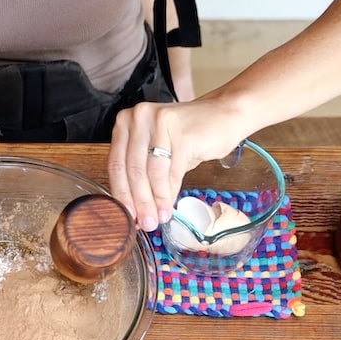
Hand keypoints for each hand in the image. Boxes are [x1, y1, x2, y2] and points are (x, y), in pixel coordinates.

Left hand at [107, 97, 243, 231]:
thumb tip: (135, 211)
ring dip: (155, 200)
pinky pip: (172, 170)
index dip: (120, 194)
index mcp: (125, 122)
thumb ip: (143, 174)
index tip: (125, 216)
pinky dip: (169, 192)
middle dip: (138, 201)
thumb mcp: (158, 151)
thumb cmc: (188, 136)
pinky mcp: (182, 133)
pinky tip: (169, 206)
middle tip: (144, 223)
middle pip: (132, 169)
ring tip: (158, 218)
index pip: (116, 164)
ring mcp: (160, 122)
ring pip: (151, 172)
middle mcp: (139, 117)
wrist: (224, 116)